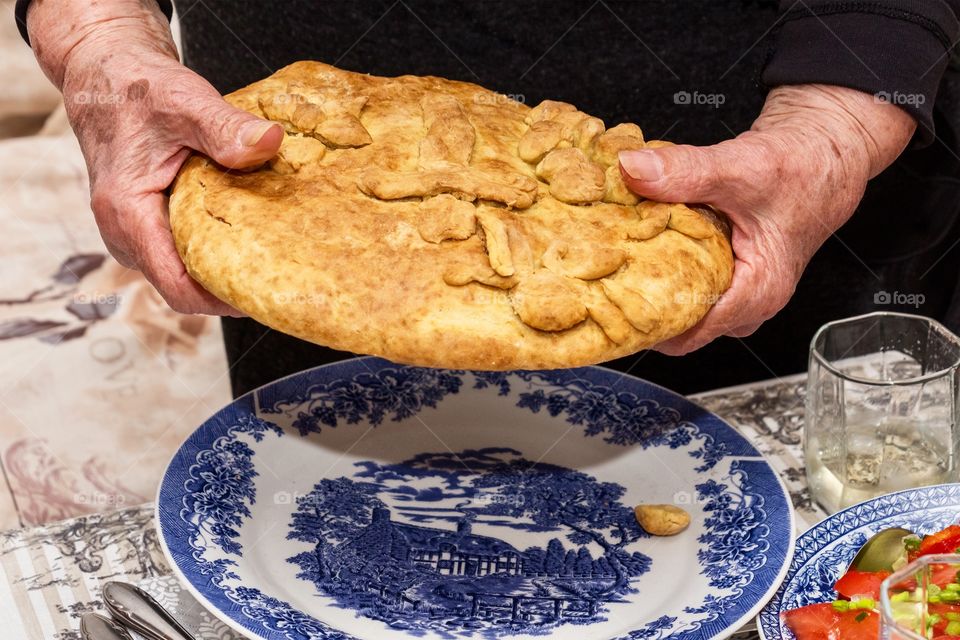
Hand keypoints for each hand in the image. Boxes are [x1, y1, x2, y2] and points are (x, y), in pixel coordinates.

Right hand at [26, 0, 282, 314]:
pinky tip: (245, 238)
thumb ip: (226, 127)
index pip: (178, 286)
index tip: (266, 294)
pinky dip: (212, 251)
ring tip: (268, 261)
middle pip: (182, 288)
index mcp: (128, 213)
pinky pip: (180, 254)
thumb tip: (269, 143)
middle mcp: (124, 233)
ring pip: (181, 273)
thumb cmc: (137, 88)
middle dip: (229, 288)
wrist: (105, 74)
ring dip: (221, 270)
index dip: (223, 300)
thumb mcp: (185, 101)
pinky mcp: (145, 226)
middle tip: (280, 279)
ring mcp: (133, 233)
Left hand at [618, 84, 915, 353]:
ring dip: (654, 288)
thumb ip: (685, 170)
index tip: (608, 306)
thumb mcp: (741, 166)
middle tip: (603, 286)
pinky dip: (666, 269)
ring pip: (685, 305)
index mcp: (758, 291)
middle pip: (682, 325)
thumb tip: (633, 169)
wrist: (826, 151)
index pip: (690, 333)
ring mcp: (740, 291)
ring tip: (616, 270)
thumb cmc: (803, 167)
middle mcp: (750, 301)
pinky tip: (643, 250)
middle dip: (644, 308)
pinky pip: (690, 284)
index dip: (646, 323)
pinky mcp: (731, 274)